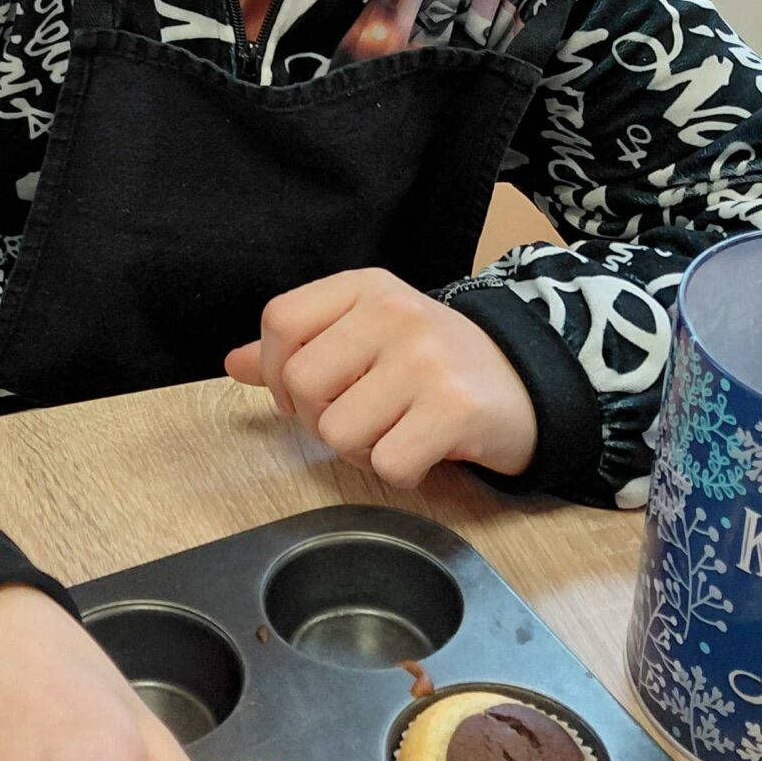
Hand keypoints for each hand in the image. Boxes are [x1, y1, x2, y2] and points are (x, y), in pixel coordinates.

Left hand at [225, 267, 536, 484]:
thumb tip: (233, 363)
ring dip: (362, 451)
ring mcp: (426, 358)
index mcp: (366, 287)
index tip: (303, 395)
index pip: (281, 320)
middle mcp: (395, 312)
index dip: (277, 371)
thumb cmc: (434, 364)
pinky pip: (386, 464)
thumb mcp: (367, 337)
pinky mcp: (454, 407)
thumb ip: (300, 348)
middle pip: (303, 384)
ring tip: (396, 433)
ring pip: (338, 433)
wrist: (527, 383)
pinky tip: (422, 451)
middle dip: (320, 421)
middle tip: (361, 420)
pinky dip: (399, 473)